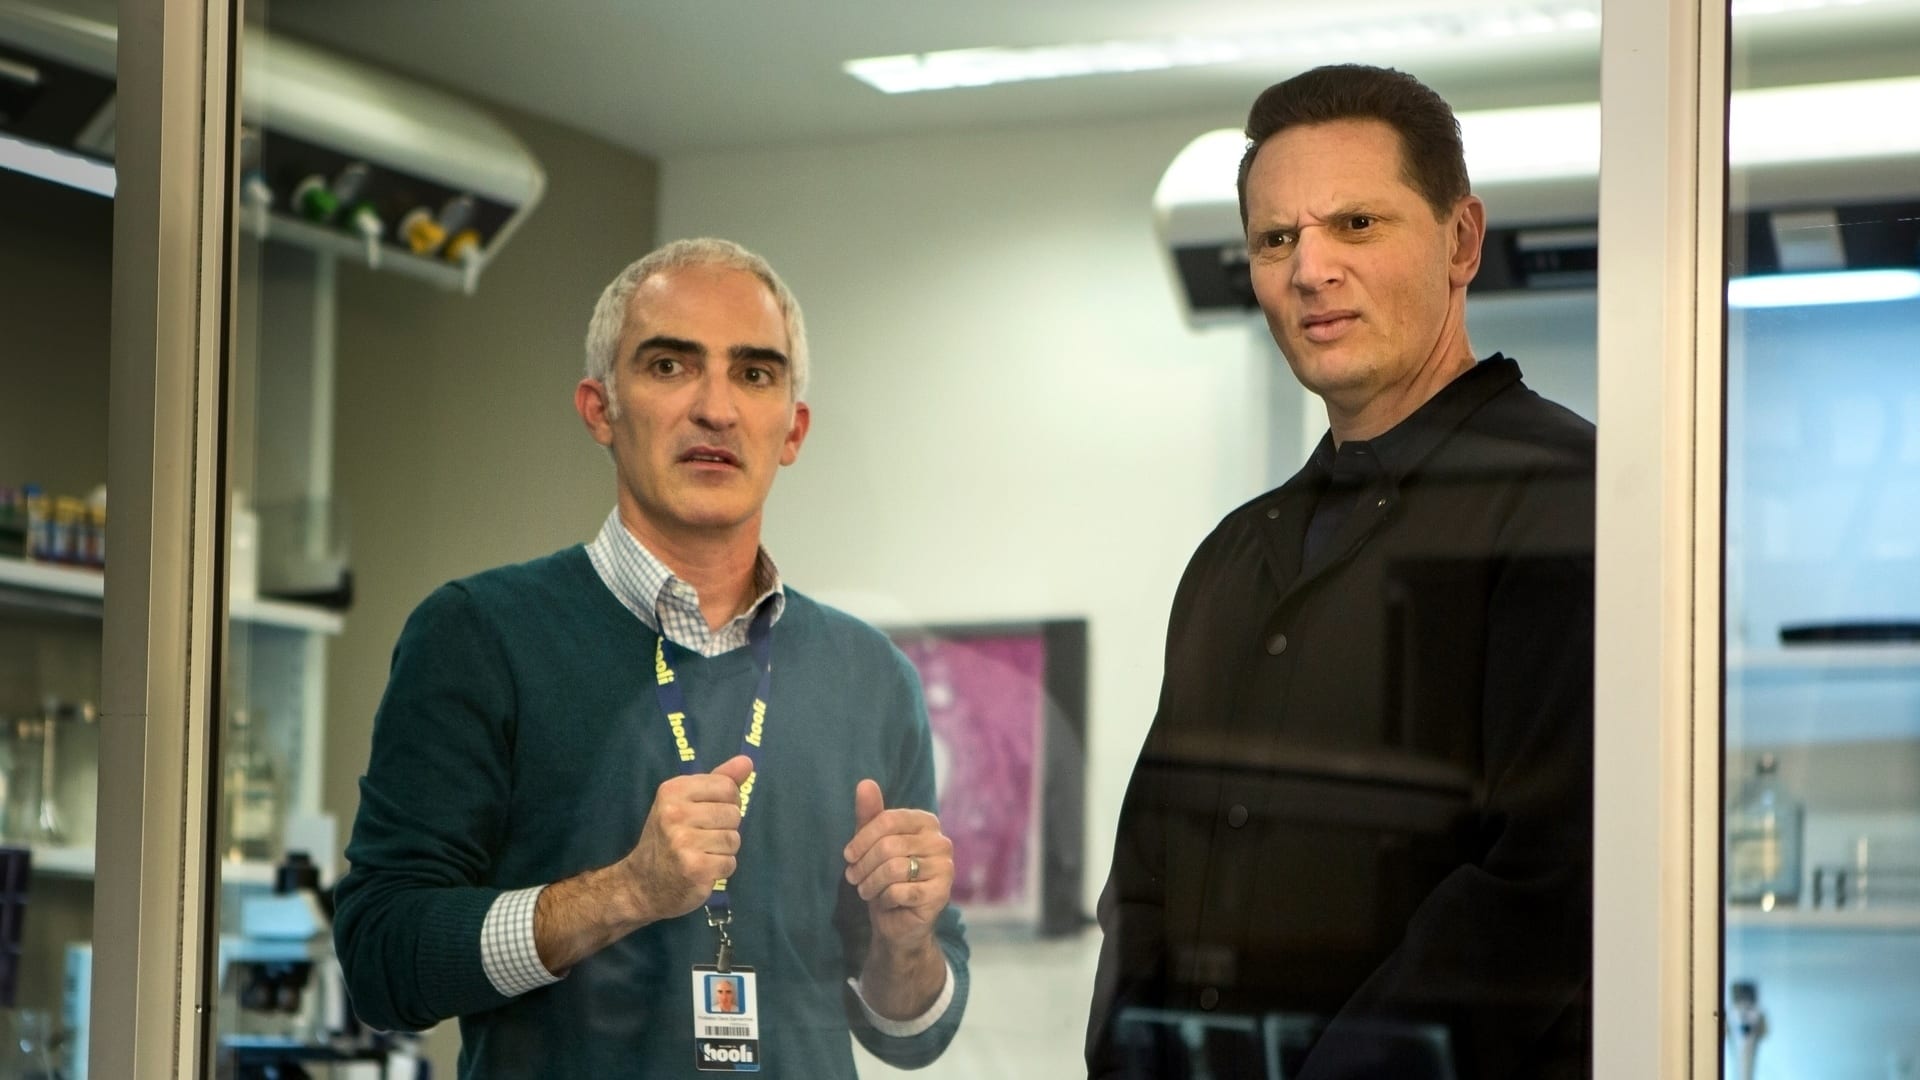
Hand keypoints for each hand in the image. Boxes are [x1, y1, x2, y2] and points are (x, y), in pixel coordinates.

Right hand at [618, 754, 752, 925]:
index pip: (727, 787)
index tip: (707, 814)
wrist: (641, 885)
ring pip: (734, 839)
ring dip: (723, 851)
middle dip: (725, 828)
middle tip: (700, 838)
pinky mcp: (695, 868)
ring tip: (700, 853)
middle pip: (734, 814)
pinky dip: (720, 869)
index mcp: (673, 790)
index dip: (727, 803)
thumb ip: (718, 780)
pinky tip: (701, 869)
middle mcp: (675, 813)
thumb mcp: (685, 802)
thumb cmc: (668, 838)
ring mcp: (683, 841)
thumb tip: (747, 761)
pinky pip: (730, 863)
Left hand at [842, 779, 952, 951]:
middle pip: (888, 846)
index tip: (848, 856)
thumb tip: (865, 782)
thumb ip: (870, 814)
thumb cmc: (885, 877)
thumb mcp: (873, 844)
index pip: (888, 819)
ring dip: (870, 883)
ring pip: (893, 869)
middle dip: (863, 865)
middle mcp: (941, 841)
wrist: (899, 921)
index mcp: (926, 822)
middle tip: (853, 878)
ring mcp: (945, 868)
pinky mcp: (941, 894)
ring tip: (865, 890)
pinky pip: (900, 892)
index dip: (862, 839)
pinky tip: (886, 902)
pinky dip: (884, 899)